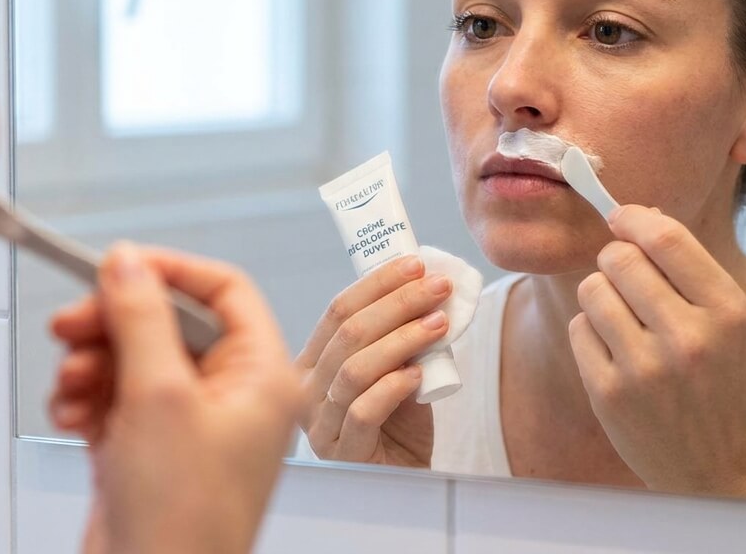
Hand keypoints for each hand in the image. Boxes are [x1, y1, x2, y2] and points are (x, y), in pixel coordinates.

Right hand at [48, 244, 300, 553]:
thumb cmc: (182, 518)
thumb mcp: (159, 397)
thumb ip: (141, 318)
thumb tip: (129, 262)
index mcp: (263, 376)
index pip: (225, 291)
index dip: (169, 270)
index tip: (117, 264)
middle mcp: (233, 397)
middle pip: (168, 323)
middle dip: (114, 323)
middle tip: (70, 324)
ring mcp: (190, 426)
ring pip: (135, 360)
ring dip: (93, 364)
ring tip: (72, 385)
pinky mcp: (150, 452)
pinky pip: (116, 399)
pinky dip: (88, 400)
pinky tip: (72, 416)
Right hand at [294, 255, 448, 467]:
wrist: (404, 480)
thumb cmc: (398, 424)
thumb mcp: (397, 369)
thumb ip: (401, 337)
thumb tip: (429, 288)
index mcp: (312, 361)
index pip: (338, 310)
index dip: (378, 283)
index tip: (417, 264)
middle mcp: (306, 390)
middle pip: (348, 333)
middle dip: (397, 303)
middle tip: (437, 287)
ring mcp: (320, 423)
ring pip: (355, 368)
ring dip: (402, 339)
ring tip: (439, 323)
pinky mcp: (342, 453)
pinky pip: (363, 410)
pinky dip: (393, 386)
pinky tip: (418, 374)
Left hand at [567, 205, 745, 500]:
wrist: (721, 474)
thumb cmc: (725, 387)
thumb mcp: (733, 326)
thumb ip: (690, 271)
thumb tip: (638, 215)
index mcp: (730, 312)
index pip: (667, 238)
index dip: (634, 218)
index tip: (622, 217)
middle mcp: (689, 337)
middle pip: (618, 258)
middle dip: (617, 261)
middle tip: (629, 282)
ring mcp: (645, 368)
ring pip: (592, 289)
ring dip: (602, 296)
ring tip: (626, 322)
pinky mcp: (609, 394)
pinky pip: (578, 329)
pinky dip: (591, 334)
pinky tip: (617, 355)